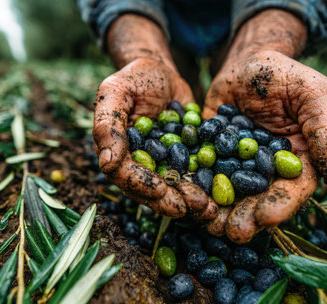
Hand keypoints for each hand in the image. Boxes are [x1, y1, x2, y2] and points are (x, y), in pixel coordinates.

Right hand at [93, 58, 217, 217]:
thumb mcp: (117, 93)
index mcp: (116, 151)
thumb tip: (106, 163)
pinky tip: (220, 195)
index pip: (124, 176)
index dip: (141, 185)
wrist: (162, 72)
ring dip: (190, 198)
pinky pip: (193, 175)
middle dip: (170, 200)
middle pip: (150, 189)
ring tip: (209, 208)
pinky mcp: (182, 158)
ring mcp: (161, 163)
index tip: (160, 190)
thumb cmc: (135, 77)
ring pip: (173, 187)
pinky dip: (206, 185)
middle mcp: (137, 163)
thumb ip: (107, 125)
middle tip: (190, 207)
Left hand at [203, 10, 326, 242]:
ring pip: (228, 192)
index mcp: (297, 160)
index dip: (280, 205)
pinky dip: (195, 185)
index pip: (292, 189)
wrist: (245, 63)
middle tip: (232, 232)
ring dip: (218, 210)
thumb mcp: (312, 94)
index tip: (265, 219)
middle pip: (257, 198)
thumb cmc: (283, 74)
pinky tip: (187, 194)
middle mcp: (266, 169)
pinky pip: (202, 172)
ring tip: (208, 222)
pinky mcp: (210, 154)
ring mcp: (235, 164)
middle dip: (246, 216)